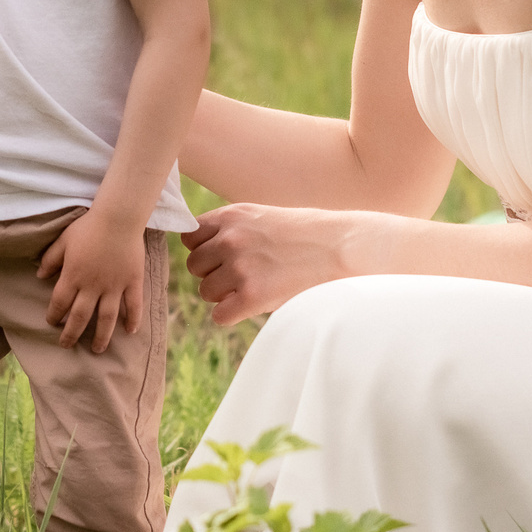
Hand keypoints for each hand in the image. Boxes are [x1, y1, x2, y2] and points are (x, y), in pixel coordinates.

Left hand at [36, 207, 145, 352]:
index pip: (60, 303)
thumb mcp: (63, 240)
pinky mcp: (132, 282)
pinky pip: (133, 305)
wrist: (118, 218)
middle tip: (67, 345)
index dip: (54, 315)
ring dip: (101, 336)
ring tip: (97, 350)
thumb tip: (39, 276)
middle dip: (72, 334)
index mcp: (73, 276)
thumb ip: (51, 259)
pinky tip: (130, 332)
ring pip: (107, 318)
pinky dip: (133, 319)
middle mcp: (92, 286)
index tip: (52, 323)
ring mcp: (114, 286)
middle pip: (80, 316)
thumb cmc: (88, 227)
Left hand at [182, 202, 357, 324]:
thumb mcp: (261, 217)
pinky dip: (233, 315)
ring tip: (255, 287)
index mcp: (231, 216)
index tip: (225, 257)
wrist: (341, 248)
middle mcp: (230, 239)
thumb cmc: (304, 235)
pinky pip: (220, 316)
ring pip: (206, 292)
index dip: (206, 250)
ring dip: (225, 295)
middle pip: (194, 266)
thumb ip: (230, 229)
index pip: (190, 238)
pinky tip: (254, 305)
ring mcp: (240, 267)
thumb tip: (198, 250)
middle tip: (245, 274)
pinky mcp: (251, 296)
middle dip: (214, 273)